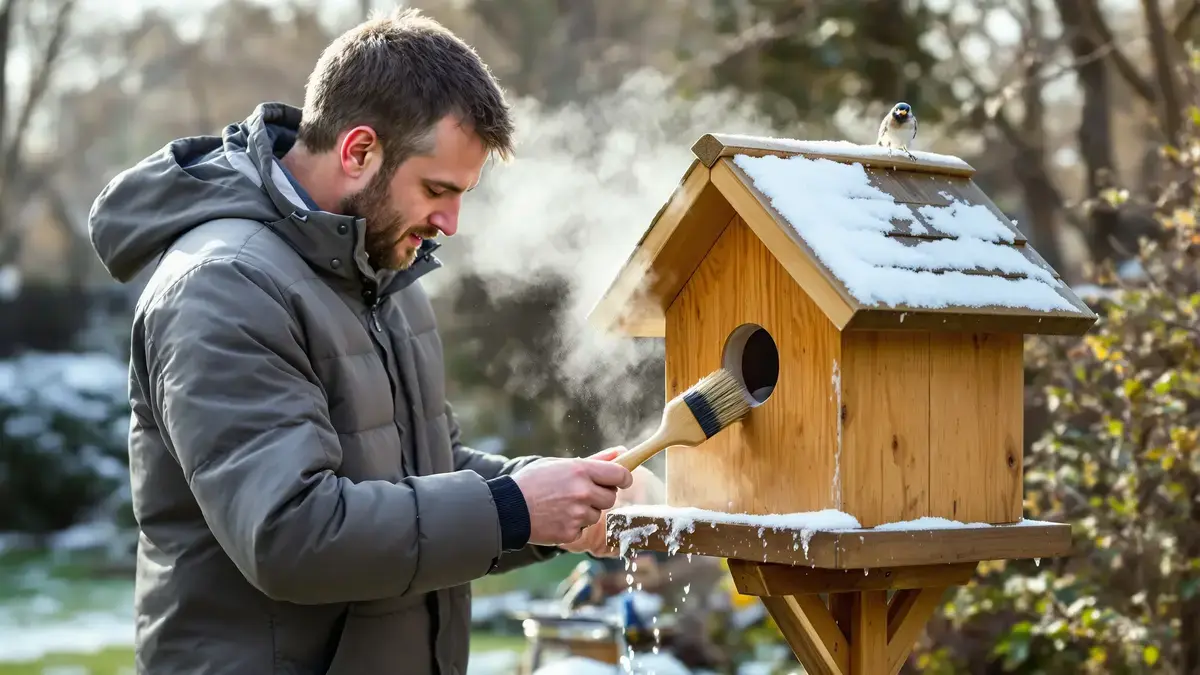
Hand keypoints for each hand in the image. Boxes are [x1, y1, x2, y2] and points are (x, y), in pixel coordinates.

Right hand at [512, 452, 632, 545]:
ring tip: (562, 506)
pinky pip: (582, 530)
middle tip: (581, 494)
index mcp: (581, 470)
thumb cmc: (533, 482)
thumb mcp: (560, 464)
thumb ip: (595, 460)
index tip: (622, 481)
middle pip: (610, 498)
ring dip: (585, 512)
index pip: (620, 475)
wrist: (507, 509)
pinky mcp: (571, 532)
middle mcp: (583, 492)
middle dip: (600, 496)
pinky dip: (572, 526)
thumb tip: (621, 451)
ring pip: (596, 515)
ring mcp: (578, 514)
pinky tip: (556, 518)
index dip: (624, 479)